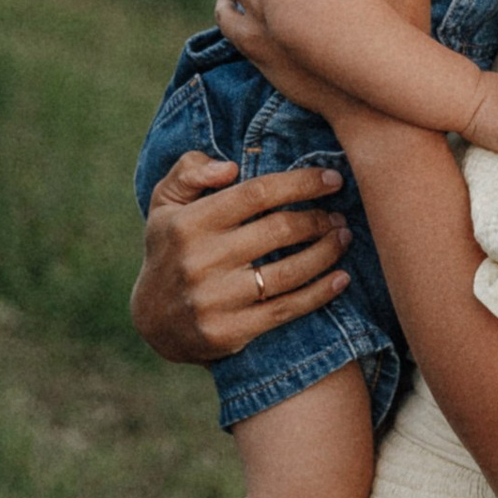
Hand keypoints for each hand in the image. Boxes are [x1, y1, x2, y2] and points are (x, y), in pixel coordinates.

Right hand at [131, 151, 349, 365]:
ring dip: (326, 252)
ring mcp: (215, 298)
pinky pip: (286, 308)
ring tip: (343, 238)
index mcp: (189, 223)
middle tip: (338, 215)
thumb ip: (190, 171)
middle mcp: (201, 260)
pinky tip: (342, 279)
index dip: (301, 183)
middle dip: (318, 219)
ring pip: (289, 271)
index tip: (332, 178)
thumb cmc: (171, 248)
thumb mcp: (165, 203)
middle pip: (279, 230)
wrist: (154, 319)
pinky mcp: (229, 331)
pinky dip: (320, 293)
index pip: (256, 193)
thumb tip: (230, 166)